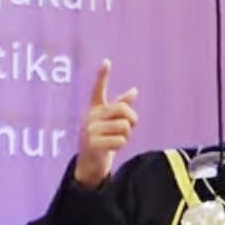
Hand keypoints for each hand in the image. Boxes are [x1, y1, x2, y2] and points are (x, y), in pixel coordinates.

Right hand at [73, 60, 138, 187]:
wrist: (90, 163)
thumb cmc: (103, 140)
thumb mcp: (111, 122)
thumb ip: (120, 106)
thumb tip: (134, 90)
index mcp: (95, 109)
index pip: (98, 89)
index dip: (102, 76)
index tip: (107, 61)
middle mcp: (91, 116)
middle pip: (123, 110)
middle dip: (132, 120)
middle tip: (130, 128)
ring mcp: (90, 129)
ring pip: (124, 126)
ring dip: (126, 136)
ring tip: (116, 141)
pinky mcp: (92, 143)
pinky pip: (120, 140)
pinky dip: (120, 146)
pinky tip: (111, 150)